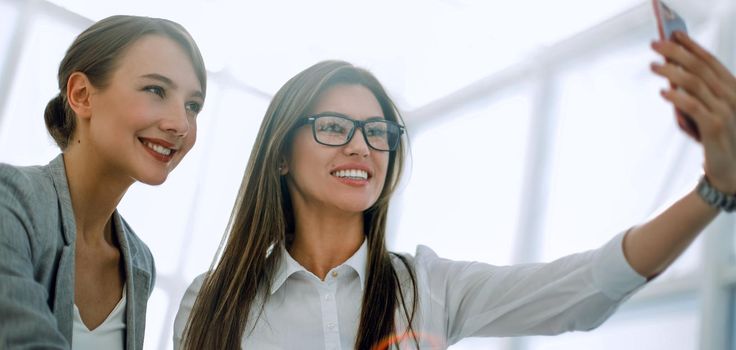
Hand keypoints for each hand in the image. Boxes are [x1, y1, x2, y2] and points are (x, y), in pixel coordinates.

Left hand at [651, 32, 735, 192]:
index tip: (674, 35)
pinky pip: (694, 106)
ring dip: (671, 71)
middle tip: (655, 44)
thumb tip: (670, 74)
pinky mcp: (716, 126)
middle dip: (677, 53)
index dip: (692, 46)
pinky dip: (677, 97)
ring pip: (695, 83)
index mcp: (733, 89)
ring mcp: (726, 111)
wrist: (729, 171)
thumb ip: (694, 94)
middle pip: (700, 68)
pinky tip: (664, 92)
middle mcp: (732, 96)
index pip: (711, 61)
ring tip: (653, 66)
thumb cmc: (715, 138)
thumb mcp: (706, 111)